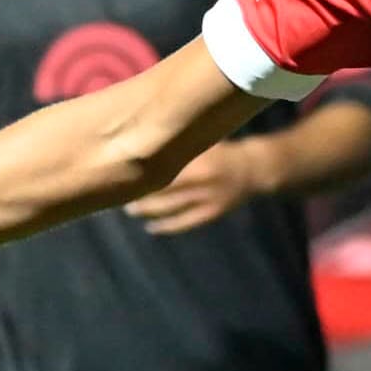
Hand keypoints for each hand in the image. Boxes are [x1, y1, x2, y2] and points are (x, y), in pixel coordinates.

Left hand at [124, 139, 266, 233]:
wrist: (254, 168)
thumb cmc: (221, 150)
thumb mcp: (202, 142)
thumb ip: (178, 145)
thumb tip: (145, 146)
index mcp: (196, 157)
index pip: (160, 166)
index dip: (139, 172)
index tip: (119, 173)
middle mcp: (200, 178)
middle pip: (161, 189)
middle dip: (138, 193)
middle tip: (116, 193)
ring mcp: (206, 198)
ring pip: (170, 208)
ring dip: (147, 210)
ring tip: (130, 210)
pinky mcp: (212, 213)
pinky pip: (185, 223)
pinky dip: (167, 226)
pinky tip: (151, 228)